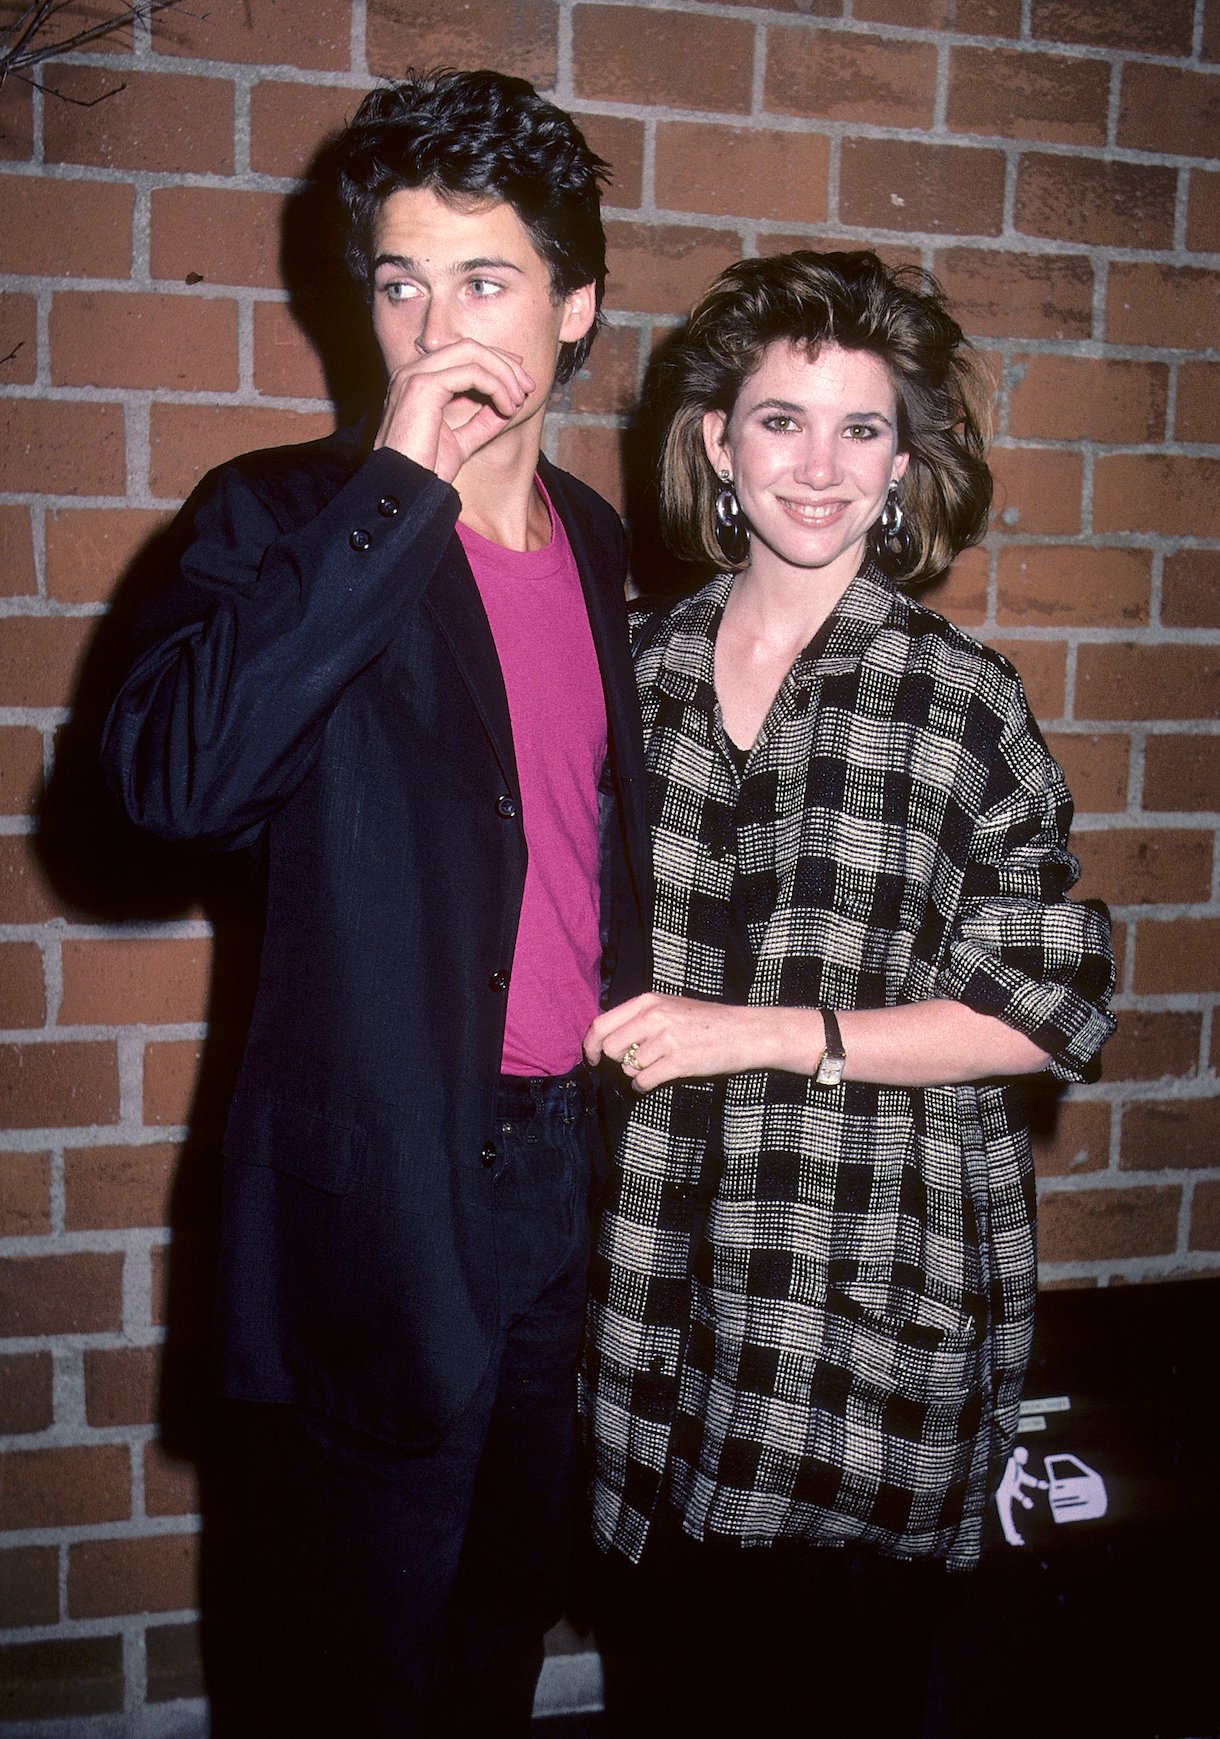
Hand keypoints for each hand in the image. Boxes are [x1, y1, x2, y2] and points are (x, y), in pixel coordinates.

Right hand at [373, 339, 535, 482]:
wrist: (406, 490)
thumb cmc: (425, 471)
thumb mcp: (460, 443)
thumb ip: (480, 422)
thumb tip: (508, 407)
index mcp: (418, 381)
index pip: (462, 355)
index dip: (495, 362)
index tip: (520, 382)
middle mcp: (412, 372)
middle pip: (470, 348)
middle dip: (504, 363)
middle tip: (528, 387)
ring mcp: (415, 375)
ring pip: (472, 353)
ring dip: (504, 374)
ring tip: (519, 400)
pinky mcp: (423, 386)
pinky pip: (472, 373)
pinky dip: (496, 387)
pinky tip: (507, 407)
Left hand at [583, 993, 767, 1092]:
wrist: (745, 1032)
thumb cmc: (708, 1021)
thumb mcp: (671, 1006)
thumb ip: (641, 1017)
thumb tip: (609, 1039)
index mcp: (648, 1001)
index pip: (602, 1023)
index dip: (591, 1044)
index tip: (592, 1058)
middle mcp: (654, 1017)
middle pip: (611, 1048)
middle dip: (618, 1060)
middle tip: (635, 1061)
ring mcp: (666, 1039)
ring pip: (629, 1066)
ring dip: (638, 1072)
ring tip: (658, 1066)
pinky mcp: (678, 1062)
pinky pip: (643, 1080)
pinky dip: (644, 1086)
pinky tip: (656, 1080)